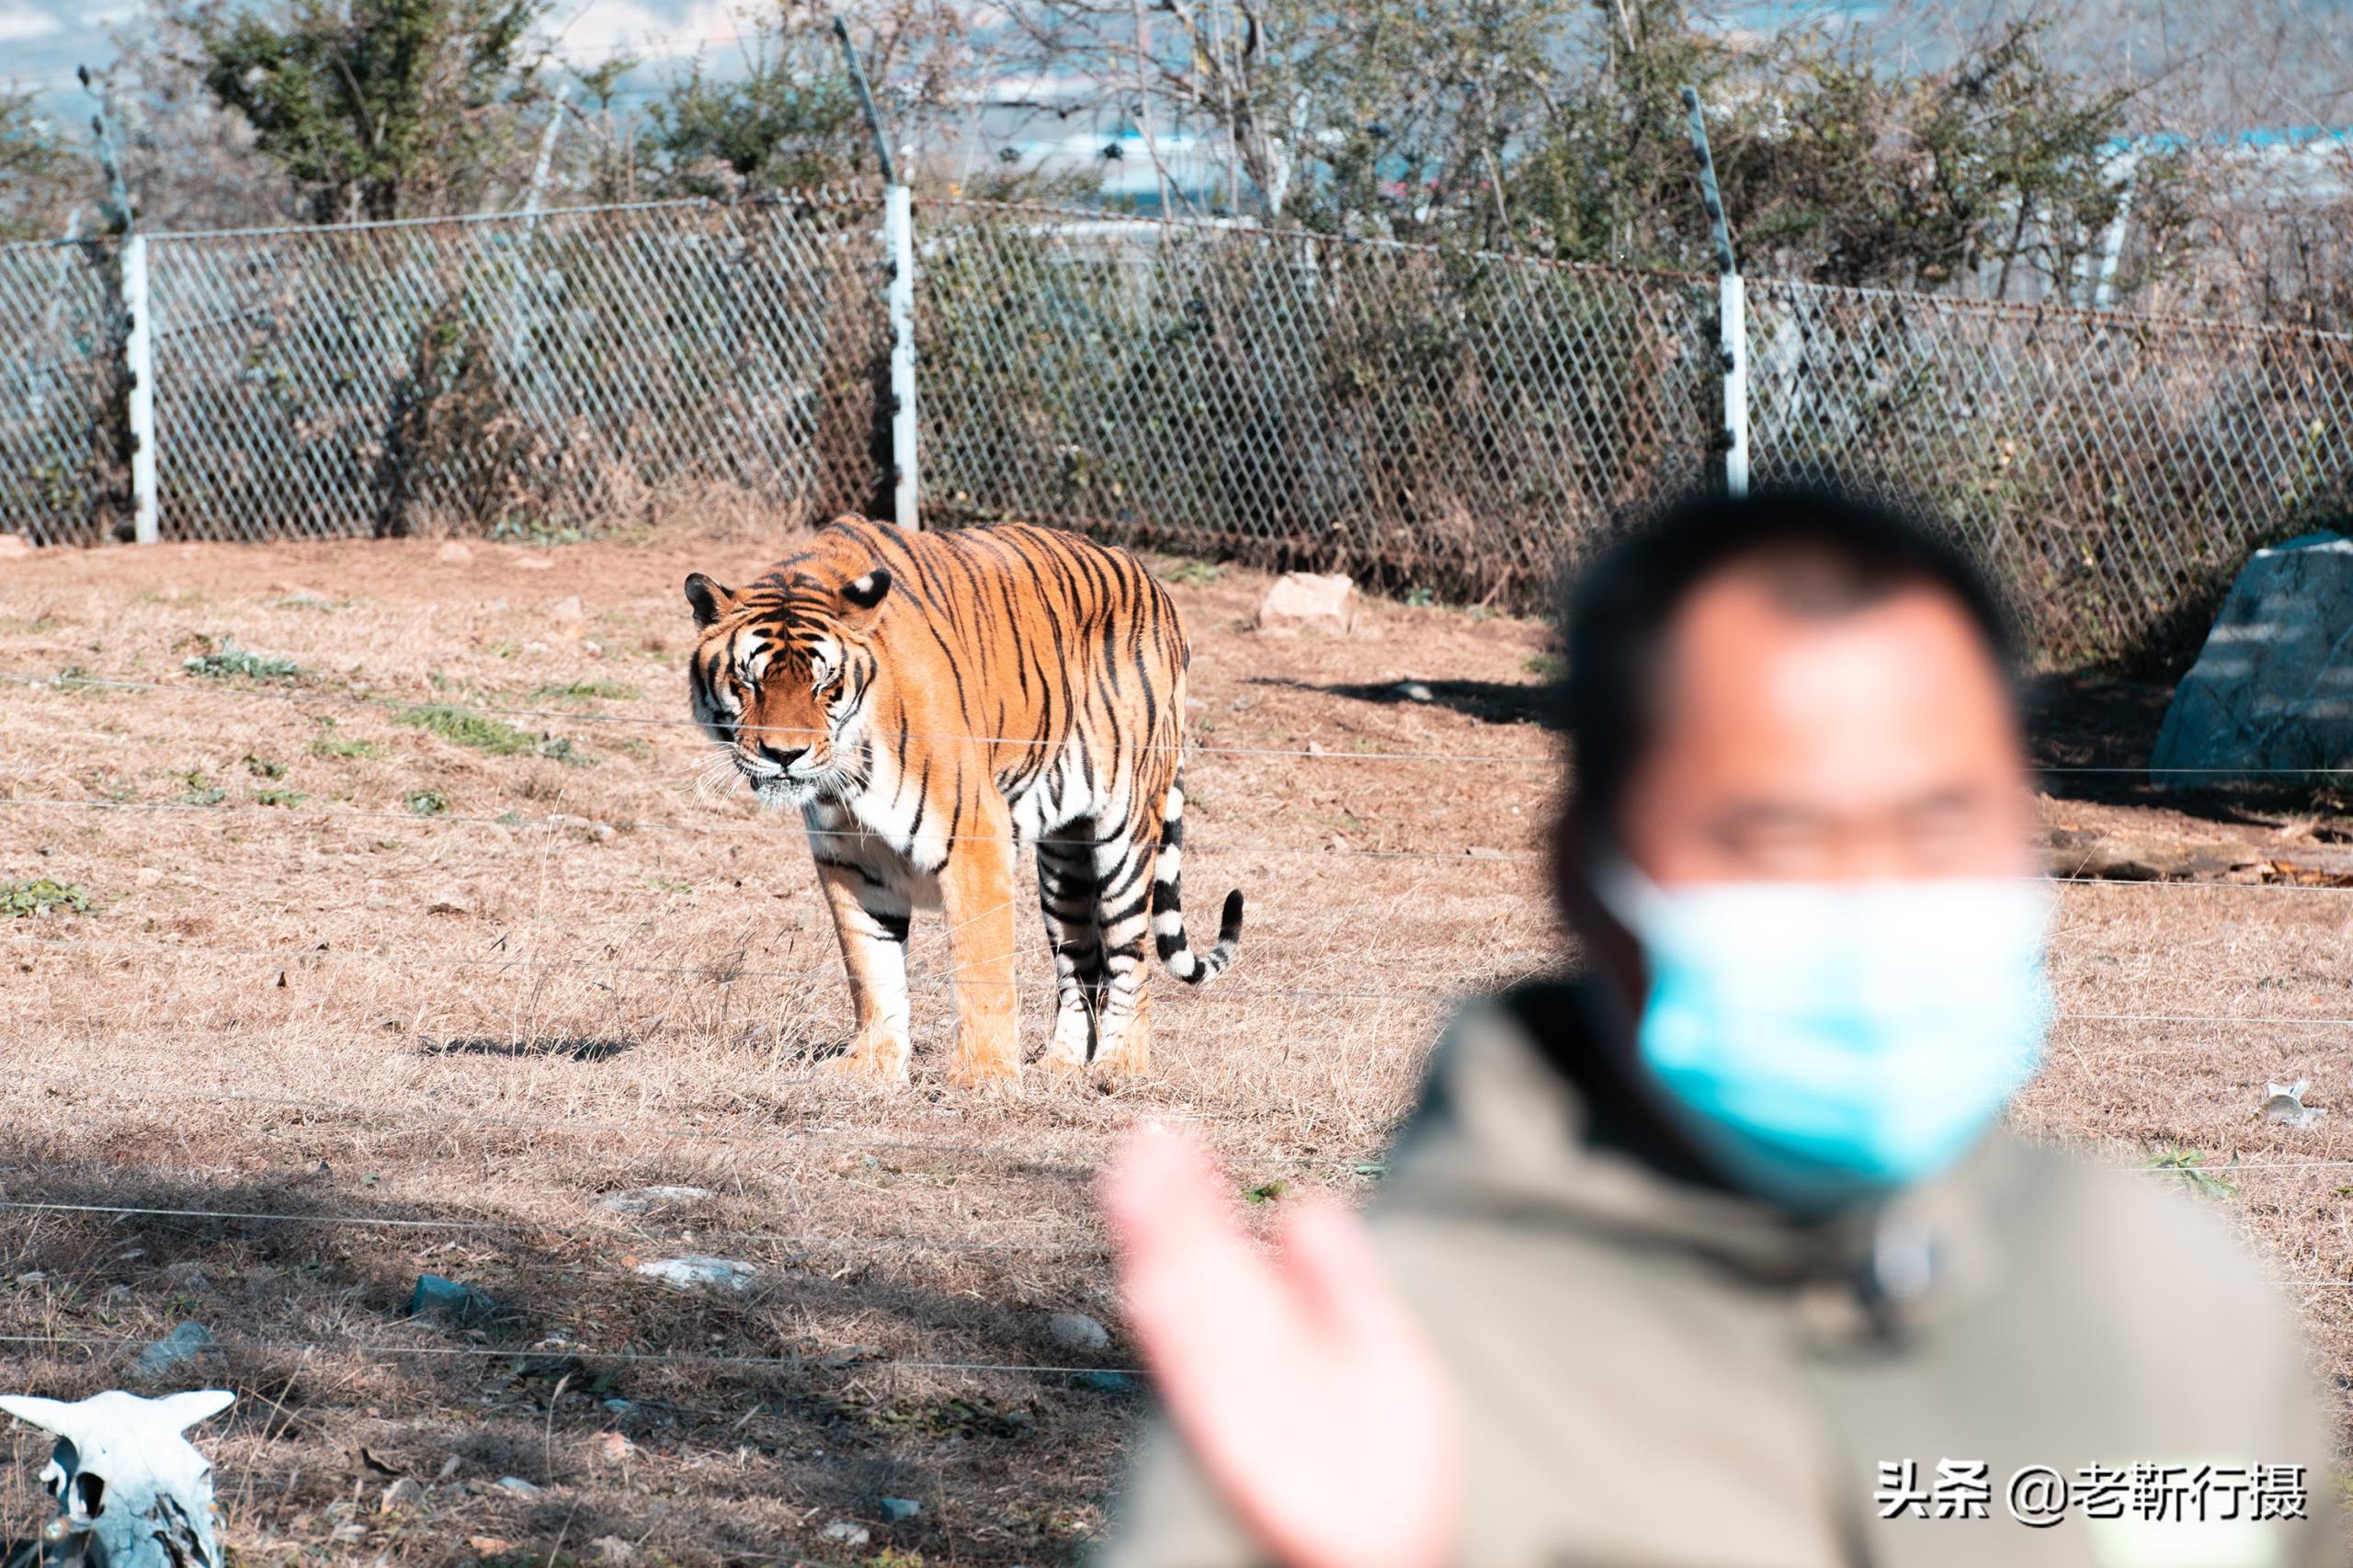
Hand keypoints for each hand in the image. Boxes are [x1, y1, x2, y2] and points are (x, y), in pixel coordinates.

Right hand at [1101, 1126, 1458, 1567]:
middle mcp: (1242, 1361)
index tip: (1167, 1138)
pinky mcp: (1242, 1450)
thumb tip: (1303, 1201)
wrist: (1394, 1545)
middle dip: (1169, 1209)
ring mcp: (1238, 1403)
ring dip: (1159, 1252)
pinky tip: (1149, 1285)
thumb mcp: (1375, 1344)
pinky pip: (1204, 1386)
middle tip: (1142, 1141)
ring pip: (1189, 1314)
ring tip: (1133, 1186)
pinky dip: (1176, 1337)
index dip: (1193, 1195)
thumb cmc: (1381, 1455)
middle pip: (1197, 1270)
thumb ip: (1340, 1277)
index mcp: (1270, 1331)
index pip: (1220, 1248)